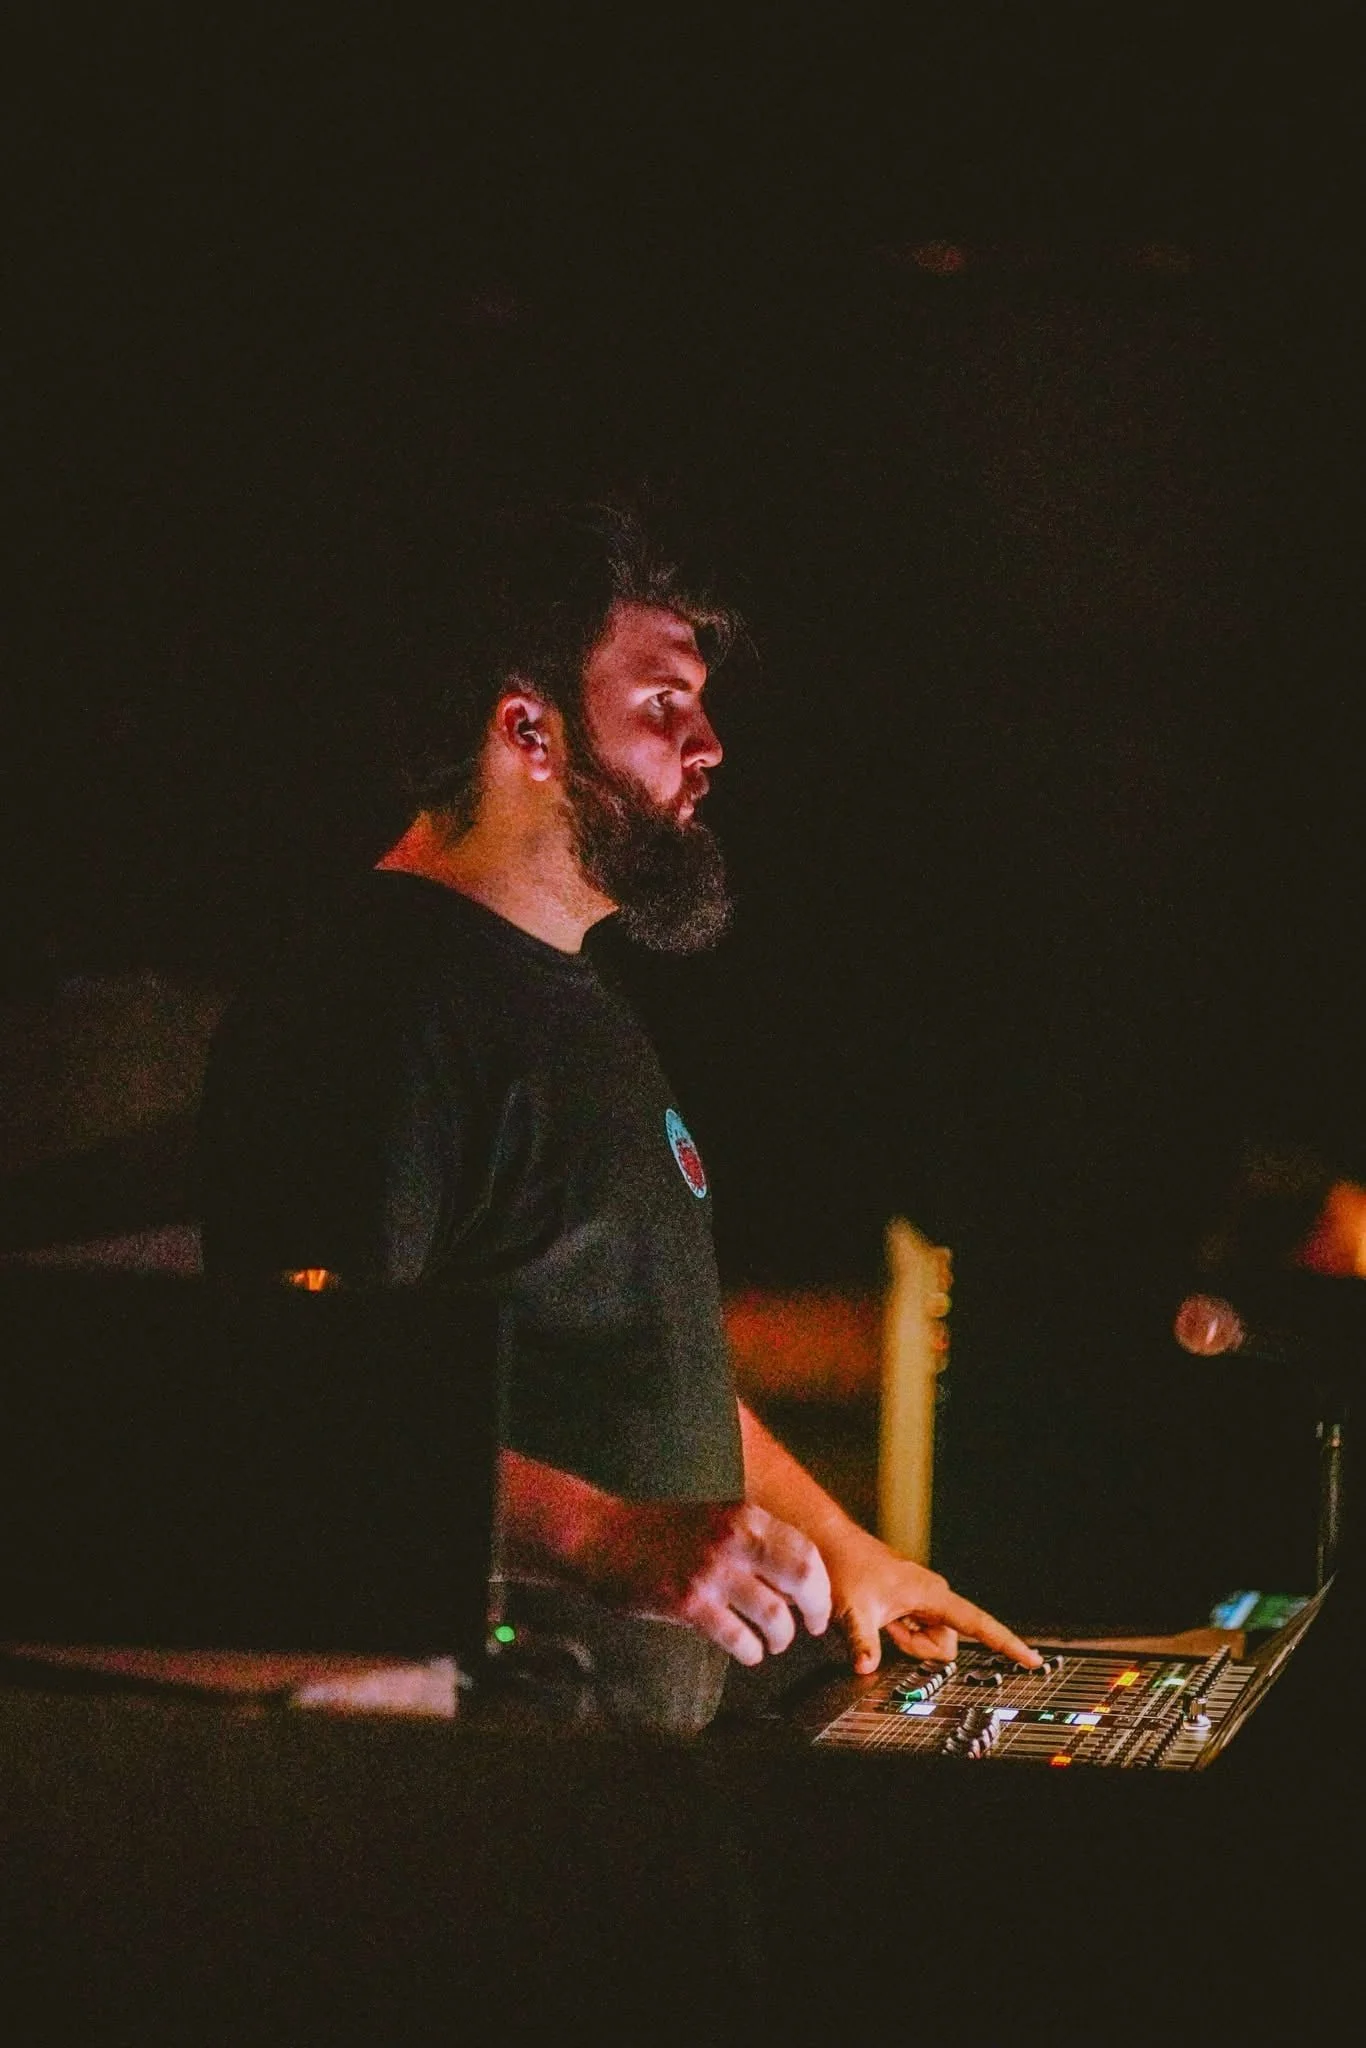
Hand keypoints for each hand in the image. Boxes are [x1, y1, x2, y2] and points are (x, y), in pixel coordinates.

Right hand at [585, 1498, 832, 1666]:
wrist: (600, 1535)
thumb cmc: (658, 1532)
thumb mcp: (713, 1519)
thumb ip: (751, 1541)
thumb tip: (795, 1581)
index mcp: (743, 1515)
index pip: (806, 1550)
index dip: (821, 1584)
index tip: (818, 1604)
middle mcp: (733, 1538)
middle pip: (802, 1578)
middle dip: (815, 1610)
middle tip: (811, 1629)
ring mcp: (710, 1570)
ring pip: (774, 1615)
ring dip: (780, 1638)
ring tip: (773, 1644)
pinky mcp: (687, 1601)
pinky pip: (738, 1637)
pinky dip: (750, 1651)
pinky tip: (747, 1652)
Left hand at [822, 1523, 1039, 1676]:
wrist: (833, 1544)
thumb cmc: (847, 1567)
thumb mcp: (853, 1610)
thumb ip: (863, 1643)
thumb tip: (866, 1667)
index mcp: (932, 1595)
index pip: (979, 1624)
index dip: (1007, 1644)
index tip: (1032, 1659)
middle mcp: (934, 1596)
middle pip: (944, 1644)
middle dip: (917, 1647)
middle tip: (888, 1626)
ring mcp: (923, 1600)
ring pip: (929, 1642)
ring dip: (906, 1640)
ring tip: (881, 1617)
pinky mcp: (912, 1603)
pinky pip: (916, 1633)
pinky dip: (900, 1633)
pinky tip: (881, 1615)